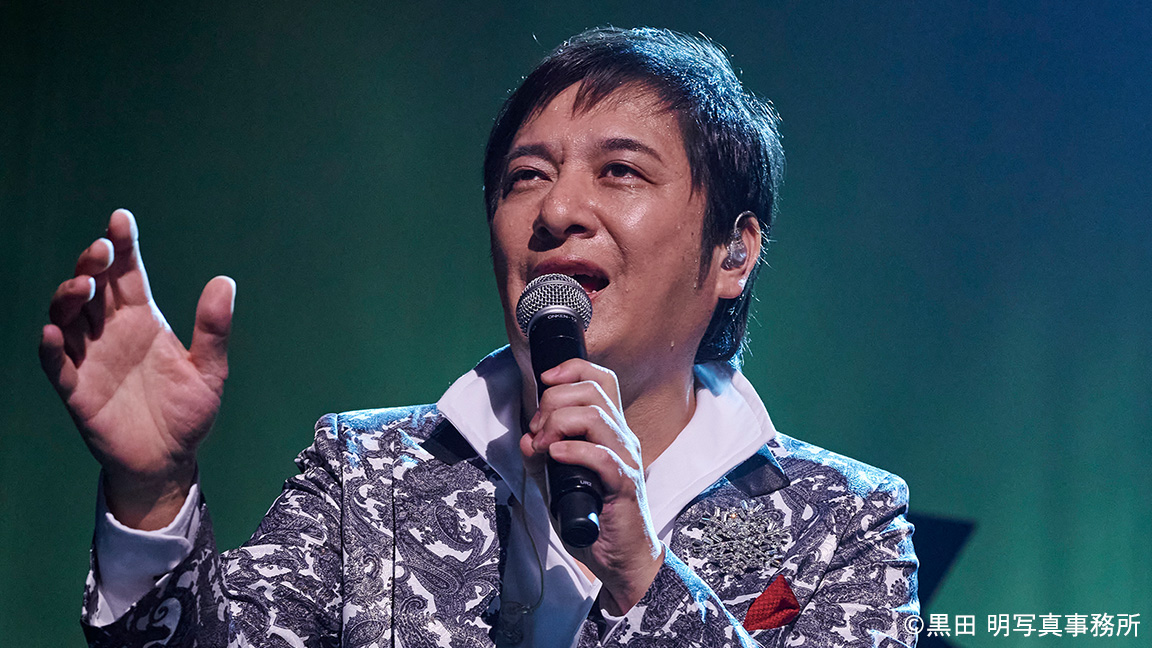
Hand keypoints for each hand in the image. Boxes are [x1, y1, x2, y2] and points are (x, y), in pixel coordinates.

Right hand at [39, 209, 234, 529]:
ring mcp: (90, 359)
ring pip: (68, 318)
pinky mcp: (76, 390)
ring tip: (83, 285)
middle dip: (93, 264)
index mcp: (142, 321)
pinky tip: (56, 333)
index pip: (128, 275)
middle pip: (93, 288)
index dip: (123, 246)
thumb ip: (213, 329)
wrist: (170, 460)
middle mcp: (110, 333)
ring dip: (69, 298)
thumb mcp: (210, 370)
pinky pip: (57, 365)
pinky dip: (53, 348)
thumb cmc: (188, 412)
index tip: (121, 219)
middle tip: (102, 250)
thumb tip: (225, 282)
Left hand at [520, 359, 663, 614]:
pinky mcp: (624, 485)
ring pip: (596, 416)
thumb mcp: (558, 482)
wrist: (621, 558)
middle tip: (537, 430)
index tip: (544, 381)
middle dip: (554, 401)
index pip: (600, 379)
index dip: (572, 369)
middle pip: (593, 391)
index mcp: (610, 430)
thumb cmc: (594, 517)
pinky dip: (573, 450)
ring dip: (559, 424)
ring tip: (543, 445)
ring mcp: (626, 459)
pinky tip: (555, 457)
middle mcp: (622, 437)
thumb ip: (542, 459)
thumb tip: (525, 440)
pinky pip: (602, 456)